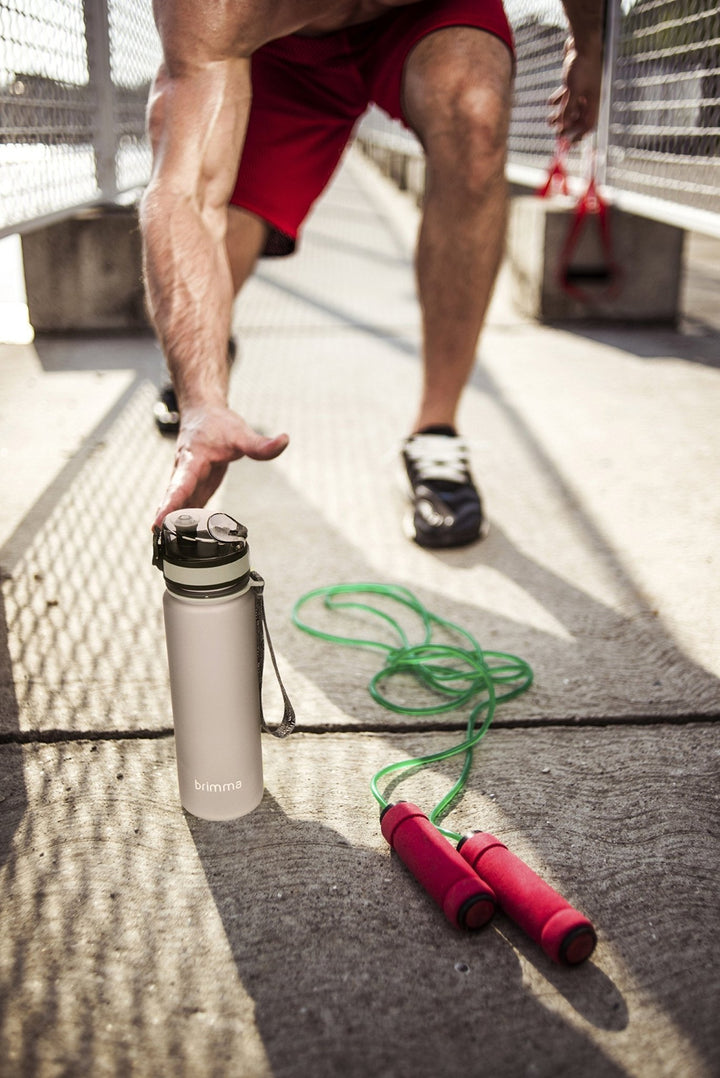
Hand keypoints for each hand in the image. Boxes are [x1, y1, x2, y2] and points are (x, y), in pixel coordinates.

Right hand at [152, 404, 288, 528]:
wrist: (203, 414)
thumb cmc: (216, 423)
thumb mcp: (240, 433)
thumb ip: (260, 444)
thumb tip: (283, 442)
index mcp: (192, 460)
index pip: (179, 484)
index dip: (170, 504)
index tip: (158, 521)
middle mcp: (184, 472)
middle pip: (173, 499)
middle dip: (166, 518)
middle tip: (158, 540)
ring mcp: (186, 481)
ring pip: (177, 505)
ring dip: (172, 525)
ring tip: (168, 548)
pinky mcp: (193, 487)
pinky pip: (186, 506)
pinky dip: (185, 522)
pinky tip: (186, 541)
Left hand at [548, 36, 602, 142]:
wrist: (582, 42)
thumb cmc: (581, 66)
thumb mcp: (573, 90)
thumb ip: (569, 108)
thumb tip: (564, 125)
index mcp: (593, 102)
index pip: (588, 125)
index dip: (579, 135)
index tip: (568, 143)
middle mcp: (590, 97)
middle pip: (579, 118)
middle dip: (567, 126)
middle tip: (555, 134)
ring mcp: (583, 89)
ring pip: (572, 107)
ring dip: (561, 115)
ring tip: (549, 121)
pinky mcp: (576, 81)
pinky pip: (568, 96)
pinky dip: (559, 100)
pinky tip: (550, 102)